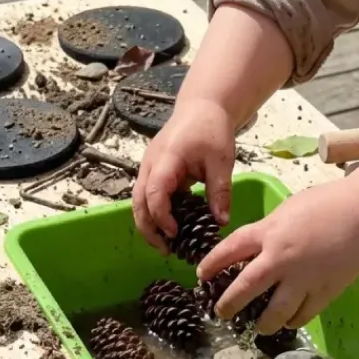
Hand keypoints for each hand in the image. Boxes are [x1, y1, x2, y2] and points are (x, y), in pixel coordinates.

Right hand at [132, 99, 235, 252]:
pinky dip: (154, 214)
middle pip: (138, 202)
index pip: (155, 193)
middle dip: (148, 229)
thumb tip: (221, 222)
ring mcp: (148, 168)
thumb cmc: (211, 130)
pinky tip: (170, 228)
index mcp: (166, 159)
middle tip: (165, 250)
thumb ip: (220, 191)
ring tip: (166, 245)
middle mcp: (150, 165)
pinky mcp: (152, 172)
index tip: (175, 234)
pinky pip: (147, 197)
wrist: (201, 108)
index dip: (162, 217)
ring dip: (149, 225)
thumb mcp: (221, 161)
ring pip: (138, 202)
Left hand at [196, 182, 358, 333]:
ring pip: (274, 312)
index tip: (201, 275)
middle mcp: (281, 258)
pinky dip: (292, 320)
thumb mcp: (287, 210)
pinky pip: (302, 315)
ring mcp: (302, 278)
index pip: (230, 250)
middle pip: (245, 288)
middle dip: (228, 304)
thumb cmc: (327, 205)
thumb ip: (268, 231)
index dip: (212, 264)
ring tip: (258, 327)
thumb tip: (253, 249)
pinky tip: (288, 321)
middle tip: (220, 313)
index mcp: (269, 232)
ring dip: (263, 323)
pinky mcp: (323, 292)